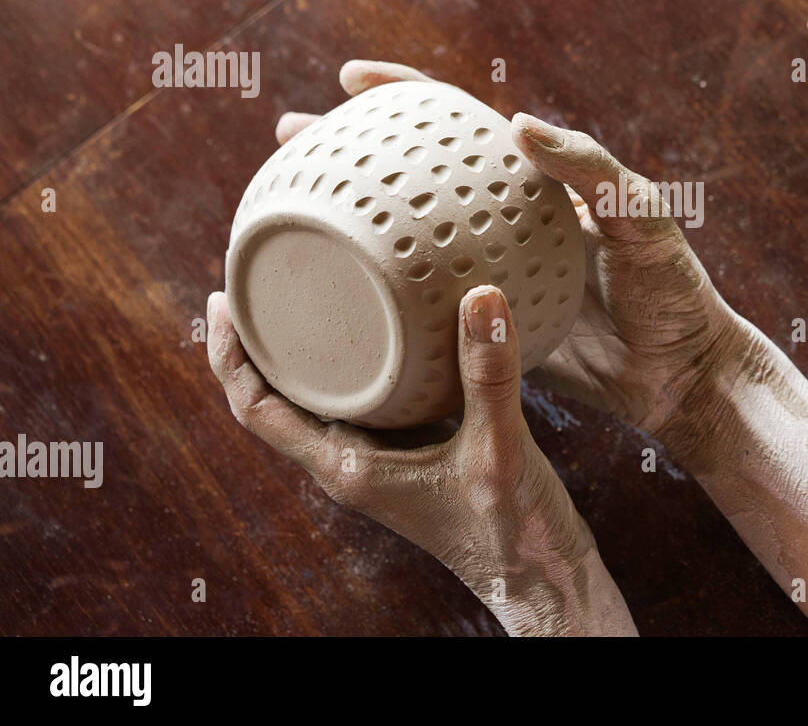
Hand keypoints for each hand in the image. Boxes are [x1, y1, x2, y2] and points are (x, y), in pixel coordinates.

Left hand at [206, 282, 635, 635]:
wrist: (537, 576)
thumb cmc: (509, 532)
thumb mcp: (498, 451)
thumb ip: (488, 376)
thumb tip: (482, 296)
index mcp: (347, 469)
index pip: (257, 411)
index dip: (230, 358)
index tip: (222, 302)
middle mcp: (352, 463)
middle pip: (277, 399)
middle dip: (259, 342)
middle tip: (256, 278)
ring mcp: (380, 459)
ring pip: (321, 399)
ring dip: (304, 353)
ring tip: (306, 291)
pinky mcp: (412, 452)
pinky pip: (368, 398)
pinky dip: (360, 362)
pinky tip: (384, 327)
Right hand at [286, 61, 749, 450]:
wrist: (684, 378)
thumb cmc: (676, 293)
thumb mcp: (647, 224)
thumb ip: (595, 173)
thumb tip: (519, 123)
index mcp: (536, 188)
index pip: (463, 125)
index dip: (408, 96)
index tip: (349, 78)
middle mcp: (503, 226)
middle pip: (415, 176)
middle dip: (353, 150)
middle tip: (288, 137)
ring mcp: (489, 277)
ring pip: (407, 242)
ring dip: (352, 224)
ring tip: (287, 214)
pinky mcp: (485, 330)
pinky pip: (422, 309)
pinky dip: (380, 299)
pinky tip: (336, 302)